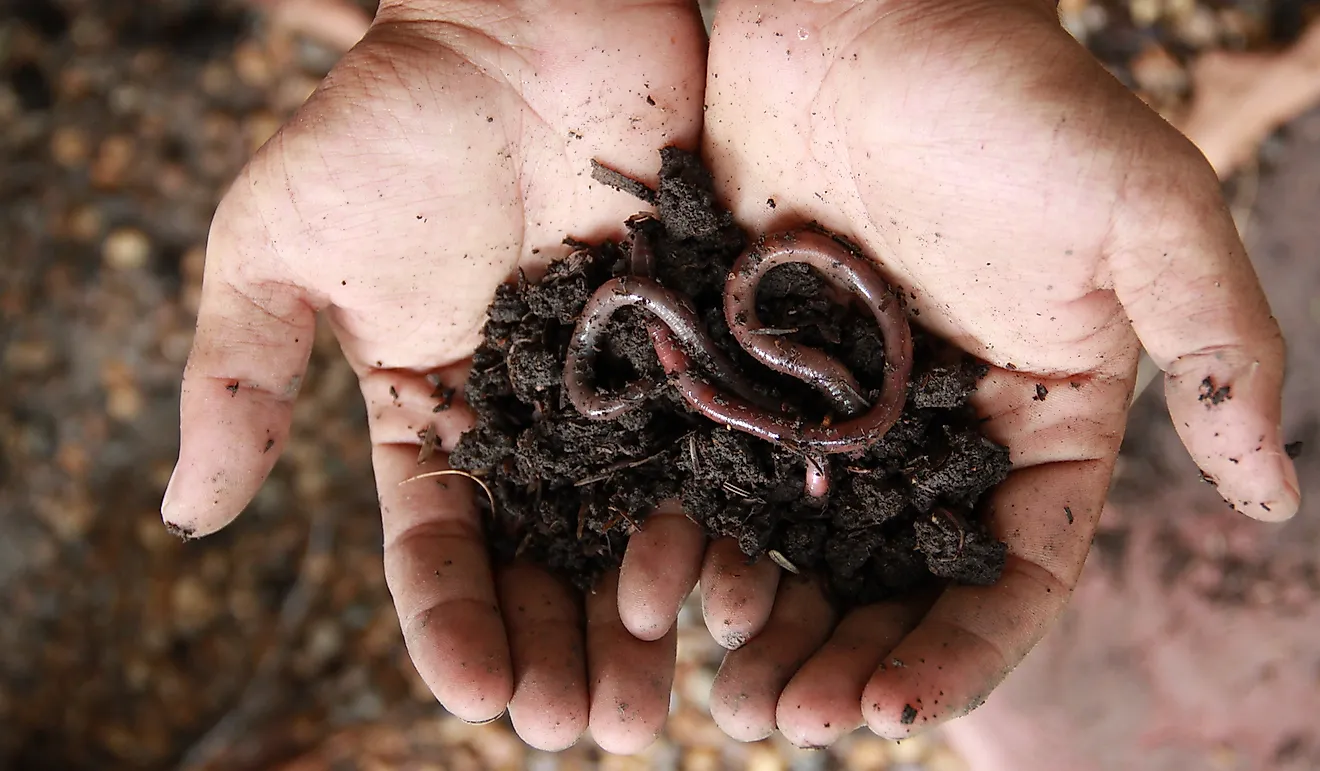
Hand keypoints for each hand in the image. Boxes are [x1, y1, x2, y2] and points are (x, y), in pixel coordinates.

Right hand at [160, 0, 706, 751]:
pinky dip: (716, 525)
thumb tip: (184, 517)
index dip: (453, 623)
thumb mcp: (278, 246)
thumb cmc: (387, 123)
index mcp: (429, 410)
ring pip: (630, 528)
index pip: (436, 541)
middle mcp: (529, 419)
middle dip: (557, 649)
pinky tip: (724, 599)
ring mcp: (618, 389)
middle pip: (543, 560)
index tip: (477, 697)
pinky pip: (710, 450)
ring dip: (637, 622)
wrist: (518, 22)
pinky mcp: (696, 345)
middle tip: (581, 734)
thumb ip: (239, 376)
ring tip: (649, 709)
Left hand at [615, 0, 1300, 746]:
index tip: (902, 705)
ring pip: (804, 545)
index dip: (964, 646)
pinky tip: (670, 589)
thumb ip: (1220, 349)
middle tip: (794, 726)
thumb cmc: (1017, 101)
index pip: (1014, 566)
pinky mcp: (749, 362)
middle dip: (854, 659)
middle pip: (898, 578)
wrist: (866, 11)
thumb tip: (1280, 497)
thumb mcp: (1147, 216)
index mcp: (1038, 414)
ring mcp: (834, 401)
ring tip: (733, 698)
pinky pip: (720, 472)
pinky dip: (702, 537)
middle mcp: (935, 426)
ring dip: (774, 626)